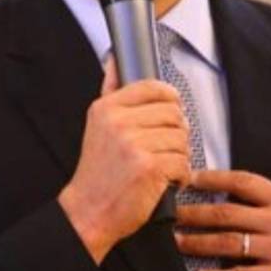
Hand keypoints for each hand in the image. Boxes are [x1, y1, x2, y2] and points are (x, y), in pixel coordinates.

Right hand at [59, 57, 191, 263]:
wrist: (88, 211)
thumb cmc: (97, 172)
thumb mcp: (97, 125)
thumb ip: (110, 91)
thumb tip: (114, 58)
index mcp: (106, 108)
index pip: (153, 88)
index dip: (170, 99)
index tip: (171, 112)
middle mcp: (118, 122)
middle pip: (173, 113)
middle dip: (176, 133)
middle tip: (166, 148)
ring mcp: (134, 144)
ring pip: (181, 139)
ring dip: (179, 156)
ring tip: (163, 167)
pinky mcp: (149, 167)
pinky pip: (183, 163)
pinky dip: (180, 176)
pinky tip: (166, 182)